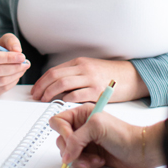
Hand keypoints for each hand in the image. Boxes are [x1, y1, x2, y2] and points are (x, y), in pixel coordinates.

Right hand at [0, 33, 29, 96]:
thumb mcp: (5, 40)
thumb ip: (11, 41)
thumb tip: (17, 51)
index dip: (8, 58)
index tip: (21, 57)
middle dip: (14, 67)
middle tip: (25, 63)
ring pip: (0, 81)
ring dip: (15, 75)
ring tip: (22, 68)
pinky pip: (2, 89)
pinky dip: (12, 82)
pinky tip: (16, 75)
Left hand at [31, 57, 146, 103]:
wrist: (132, 76)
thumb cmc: (111, 75)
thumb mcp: (90, 69)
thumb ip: (75, 75)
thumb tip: (56, 86)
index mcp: (80, 63)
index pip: (54, 70)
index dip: (42, 81)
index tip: (35, 90)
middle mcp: (83, 68)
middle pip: (55, 76)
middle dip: (42, 88)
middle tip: (36, 97)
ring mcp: (90, 79)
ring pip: (63, 84)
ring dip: (50, 94)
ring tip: (45, 101)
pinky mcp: (98, 90)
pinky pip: (77, 95)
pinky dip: (66, 100)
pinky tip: (62, 104)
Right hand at [49, 107, 164, 167]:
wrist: (139, 151)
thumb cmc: (124, 134)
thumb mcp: (97, 127)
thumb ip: (76, 139)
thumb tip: (65, 154)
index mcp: (81, 114)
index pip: (58, 121)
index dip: (62, 132)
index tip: (71, 140)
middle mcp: (81, 127)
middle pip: (61, 140)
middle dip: (72, 149)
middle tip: (82, 151)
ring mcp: (85, 142)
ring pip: (68, 153)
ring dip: (80, 159)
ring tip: (95, 158)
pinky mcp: (89, 155)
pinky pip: (77, 162)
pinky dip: (86, 164)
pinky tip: (99, 161)